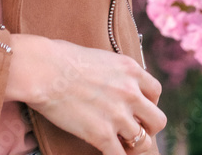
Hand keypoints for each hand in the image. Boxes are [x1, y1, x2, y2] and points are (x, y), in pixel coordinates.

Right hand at [6, 34, 166, 154]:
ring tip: (119, 143)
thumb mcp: (99, 56)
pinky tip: (106, 151)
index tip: (136, 108)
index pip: (155, 92)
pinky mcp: (102, 134)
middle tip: (132, 129)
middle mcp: (130, 92)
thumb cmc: (61, 57)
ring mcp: (118, 115)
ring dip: (131, 145)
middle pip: (158, 120)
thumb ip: (113, 72)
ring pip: (144, 142)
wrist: (43, 70)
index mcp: (130, 69)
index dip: (147, 103)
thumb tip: (111, 81)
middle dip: (147, 127)